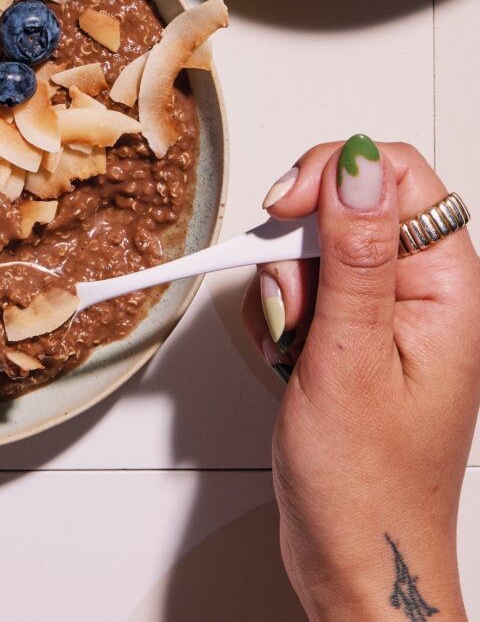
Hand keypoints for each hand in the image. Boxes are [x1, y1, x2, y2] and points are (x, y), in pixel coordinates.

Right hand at [242, 137, 479, 620]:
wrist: (353, 557)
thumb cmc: (365, 482)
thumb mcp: (351, 358)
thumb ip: (355, 255)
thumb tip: (360, 167)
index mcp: (446, 289)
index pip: (397, 177)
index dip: (334, 177)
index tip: (285, 212)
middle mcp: (420, 293)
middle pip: (344, 209)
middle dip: (296, 250)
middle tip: (295, 308)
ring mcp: (382, 316)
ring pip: (311, 251)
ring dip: (281, 292)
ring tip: (293, 348)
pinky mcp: (349, 336)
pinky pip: (298, 290)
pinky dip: (276, 317)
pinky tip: (286, 358)